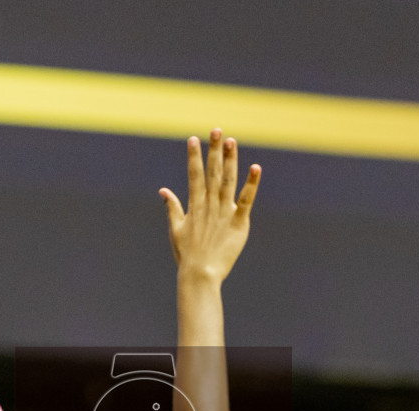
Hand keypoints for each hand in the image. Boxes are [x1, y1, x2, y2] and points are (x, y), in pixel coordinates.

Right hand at [160, 129, 260, 281]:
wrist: (201, 273)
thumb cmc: (187, 255)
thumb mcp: (176, 229)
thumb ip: (172, 208)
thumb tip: (164, 191)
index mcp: (195, 205)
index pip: (194, 175)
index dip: (194, 156)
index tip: (193, 138)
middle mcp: (210, 205)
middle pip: (213, 172)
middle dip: (214, 150)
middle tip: (216, 130)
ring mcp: (224, 212)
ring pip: (228, 181)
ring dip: (230, 160)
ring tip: (231, 141)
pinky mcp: (239, 222)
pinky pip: (246, 200)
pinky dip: (251, 184)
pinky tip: (255, 168)